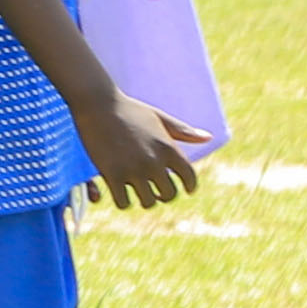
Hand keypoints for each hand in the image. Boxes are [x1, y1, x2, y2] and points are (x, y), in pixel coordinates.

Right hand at [78, 88, 201, 208]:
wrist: (98, 104)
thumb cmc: (129, 109)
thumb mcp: (160, 118)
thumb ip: (183, 131)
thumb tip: (208, 138)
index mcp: (169, 148)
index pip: (189, 177)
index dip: (189, 186)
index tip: (186, 190)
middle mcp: (154, 162)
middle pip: (169, 194)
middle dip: (163, 195)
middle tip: (156, 193)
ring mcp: (133, 170)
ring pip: (147, 202)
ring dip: (144, 200)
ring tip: (137, 194)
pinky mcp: (112, 174)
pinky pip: (124, 203)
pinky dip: (123, 202)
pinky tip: (119, 194)